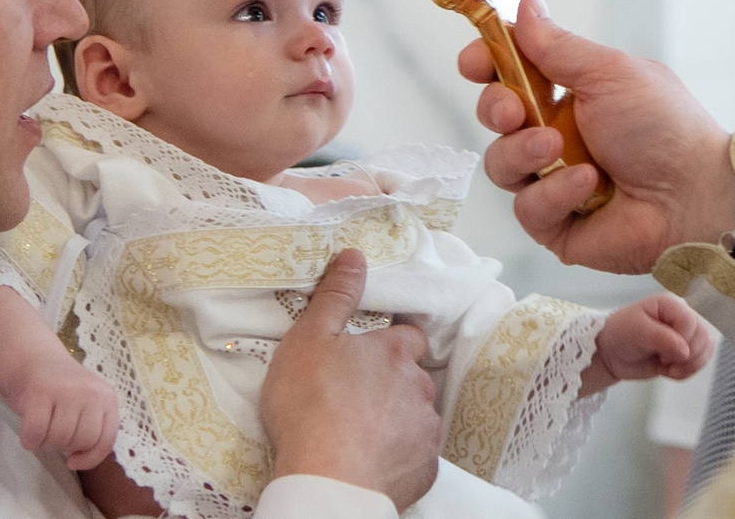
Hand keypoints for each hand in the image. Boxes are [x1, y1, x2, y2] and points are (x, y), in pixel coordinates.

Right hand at [6, 352, 119, 470]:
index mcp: (107, 397)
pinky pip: (36, 433)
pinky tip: (29, 433)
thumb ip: (93, 426)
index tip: (73, 461)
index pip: (106, 440)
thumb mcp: (88, 403)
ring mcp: (66, 391)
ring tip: (43, 427)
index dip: (90, 458)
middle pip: (82, 441)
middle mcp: (91, 392)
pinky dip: (29, 440)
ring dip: (46, 443)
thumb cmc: (62, 391)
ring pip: (59, 439)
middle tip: (55, 432)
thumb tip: (83, 459)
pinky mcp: (40, 392)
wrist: (34, 359)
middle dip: (65, 446)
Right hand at [261, 250, 441, 507]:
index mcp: (394, 352)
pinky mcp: (425, 468)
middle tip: (357, 401)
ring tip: (362, 435)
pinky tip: (373, 462)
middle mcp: (419, 386)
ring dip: (397, 420)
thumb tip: (355, 256)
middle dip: (393, 385)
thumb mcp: (309, 339)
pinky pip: (417, 456)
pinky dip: (400, 457)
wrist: (327, 478)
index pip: (407, 337)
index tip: (368, 358)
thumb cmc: (311, 405)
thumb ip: (335, 296)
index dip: (389, 345)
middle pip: (414, 379)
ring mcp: (425, 428)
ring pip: (417, 416)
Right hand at [456, 0, 734, 272]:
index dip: (486, 64)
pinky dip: (555, 193)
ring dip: (523, 152)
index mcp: (571, 93)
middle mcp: (557, 135)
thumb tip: (527, 0)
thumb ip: (557, 45)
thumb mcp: (609, 73)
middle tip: (516, 110)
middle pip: (495, 116)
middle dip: (496, 108)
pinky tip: (588, 184)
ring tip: (557, 149)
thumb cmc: (663, 126)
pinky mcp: (556, 224)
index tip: (475, 62)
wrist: (694, 194)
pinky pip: (527, 207)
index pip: (511, 72)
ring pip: (500, 164)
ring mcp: (553, 180)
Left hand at [582, 294, 714, 393]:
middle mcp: (682, 316)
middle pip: (702, 335)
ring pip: (706, 348)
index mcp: (671, 304)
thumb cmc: (621, 334)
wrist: (613, 354)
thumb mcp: (636, 332)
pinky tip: (671, 371)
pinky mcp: (686, 350)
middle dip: (685, 355)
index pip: (690, 322)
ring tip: (667, 367)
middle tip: (661, 358)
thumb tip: (685, 351)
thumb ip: (662, 339)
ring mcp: (686, 333)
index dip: (680, 341)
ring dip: (689, 364)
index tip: (659, 350)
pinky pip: (702, 360)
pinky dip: (689, 370)